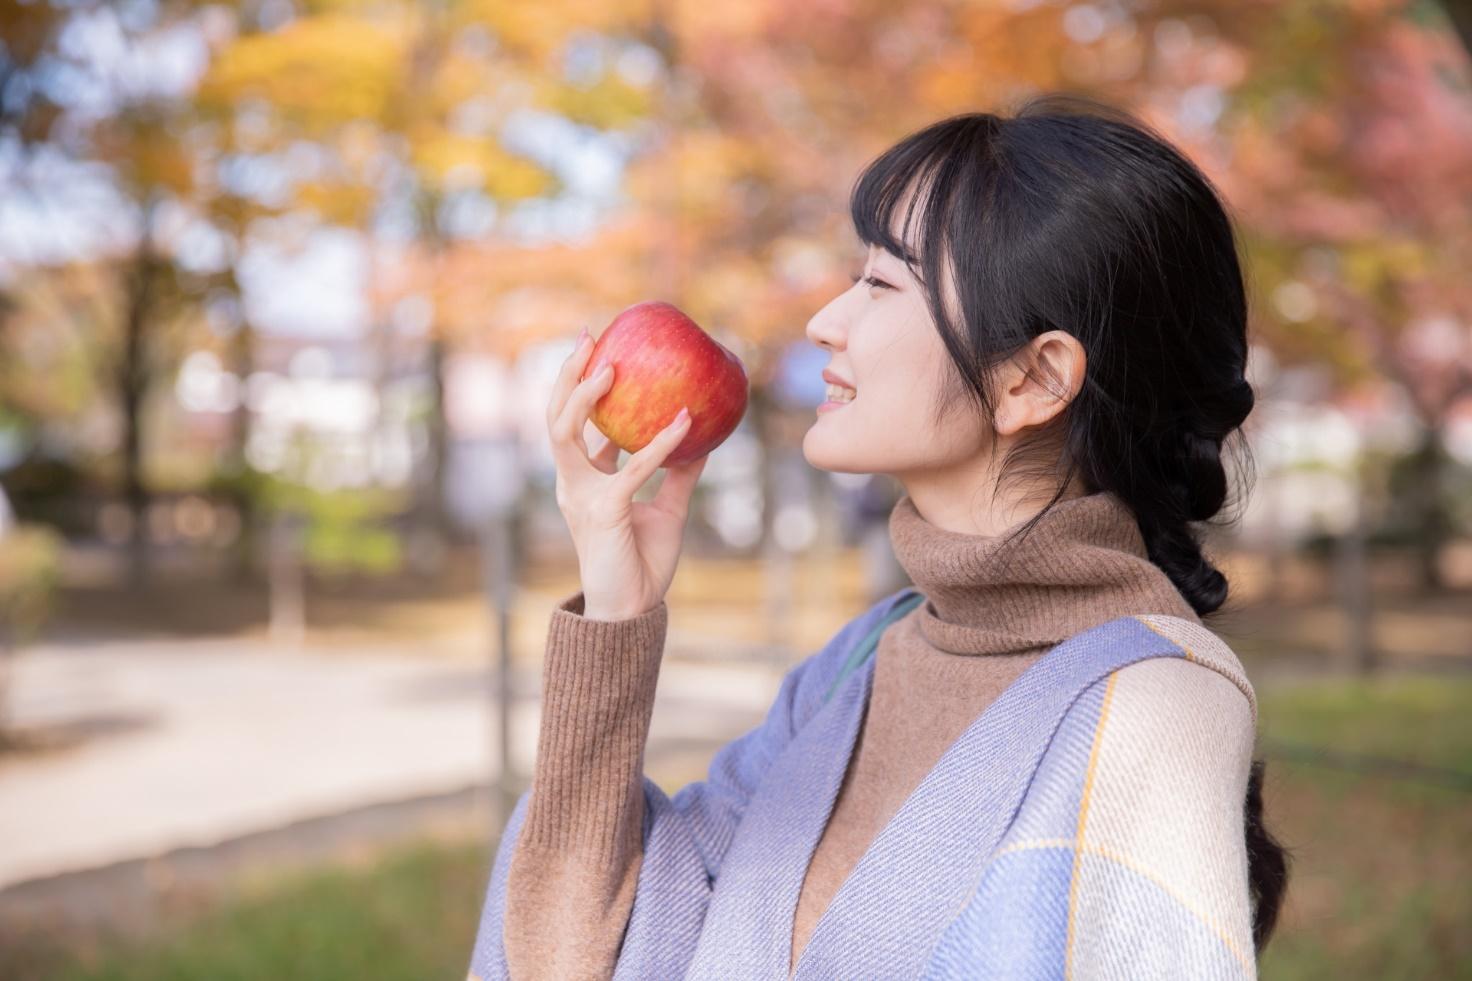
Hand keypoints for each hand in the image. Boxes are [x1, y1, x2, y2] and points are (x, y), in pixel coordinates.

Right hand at [547, 326, 709, 620]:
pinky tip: (684, 421)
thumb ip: (679, 475)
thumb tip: (702, 439)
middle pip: (555, 418)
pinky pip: (632, 467)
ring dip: (586, 396)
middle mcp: (574, 483)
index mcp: (584, 481)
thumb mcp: (667, 510)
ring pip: (566, 434)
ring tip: (611, 365)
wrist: (631, 610)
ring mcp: (583, 496)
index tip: (596, 348)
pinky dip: (659, 443)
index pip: (573, 424)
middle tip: (588, 338)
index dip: (579, 386)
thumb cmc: (642, 563)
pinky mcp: (604, 512)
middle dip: (566, 376)